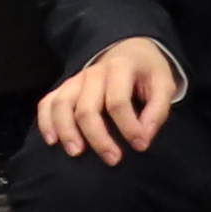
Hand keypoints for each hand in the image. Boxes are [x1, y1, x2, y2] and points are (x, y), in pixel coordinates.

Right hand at [33, 35, 174, 166]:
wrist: (129, 52)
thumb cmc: (147, 73)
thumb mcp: (164, 84)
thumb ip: (158, 110)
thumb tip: (143, 138)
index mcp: (121, 67)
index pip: (118, 102)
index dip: (128, 126)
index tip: (140, 145)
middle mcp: (94, 72)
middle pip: (87, 108)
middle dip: (98, 137)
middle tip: (112, 159)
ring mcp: (76, 79)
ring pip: (62, 106)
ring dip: (67, 131)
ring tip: (77, 152)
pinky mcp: (65, 88)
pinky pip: (47, 103)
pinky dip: (46, 122)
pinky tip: (52, 141)